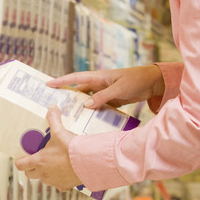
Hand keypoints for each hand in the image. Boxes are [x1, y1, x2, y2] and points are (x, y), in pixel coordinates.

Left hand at [15, 106, 80, 190]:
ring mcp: (53, 181)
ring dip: (45, 173)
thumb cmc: (72, 148)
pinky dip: (60, 180)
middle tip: (38, 160)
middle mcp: (43, 173)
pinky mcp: (64, 186)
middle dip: (31, 168)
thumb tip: (51, 107)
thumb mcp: (59, 132)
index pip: (20, 165)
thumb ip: (53, 119)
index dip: (20, 161)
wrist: (90, 161)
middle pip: (29, 174)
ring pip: (43, 180)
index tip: (23, 157)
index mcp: (38, 161)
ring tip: (53, 164)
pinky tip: (65, 173)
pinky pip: (58, 185)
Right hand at [47, 65, 164, 108]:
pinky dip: (90, 113)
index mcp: (98, 77)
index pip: (75, 78)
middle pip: (77, 91)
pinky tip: (86, 122)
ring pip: (86, 101)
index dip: (61, 82)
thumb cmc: (136, 80)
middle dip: (65, 97)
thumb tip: (85, 105)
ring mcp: (103, 93)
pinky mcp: (109, 100)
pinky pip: (96, 107)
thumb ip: (102, 97)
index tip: (47, 85)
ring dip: (78, 108)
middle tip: (53, 106)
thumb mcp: (119, 89)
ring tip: (67, 118)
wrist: (152, 83)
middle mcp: (97, 85)